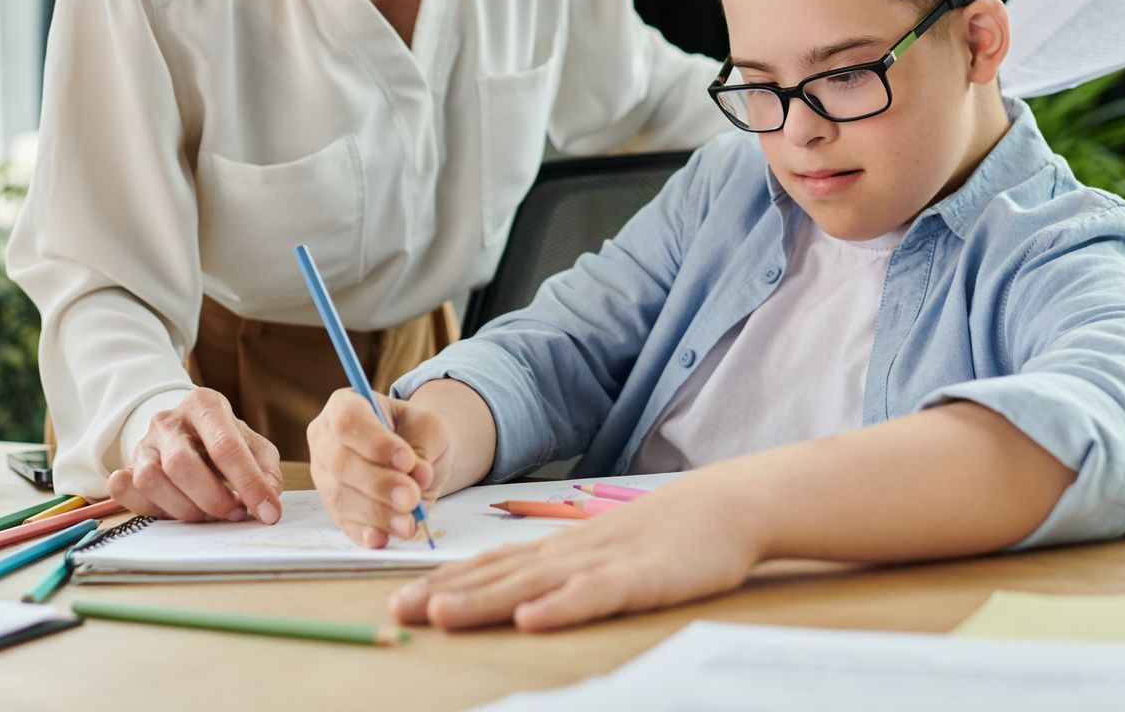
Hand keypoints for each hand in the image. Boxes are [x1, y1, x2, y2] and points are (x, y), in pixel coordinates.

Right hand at [107, 387, 282, 522]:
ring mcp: (144, 443)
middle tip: (235, 513)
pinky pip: (122, 488)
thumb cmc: (224, 439)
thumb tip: (268, 502)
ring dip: (183, 508)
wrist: (187, 430)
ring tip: (208, 514)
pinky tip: (171, 510)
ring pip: (150, 480)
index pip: (226, 446)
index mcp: (205, 404)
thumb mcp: (253, 445)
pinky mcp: (126, 464)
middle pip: (182, 464)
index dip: (249, 484)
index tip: (268, 512)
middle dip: (213, 499)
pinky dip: (144, 506)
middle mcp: (169, 420)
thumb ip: (266, 471)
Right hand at [307, 388, 454, 547]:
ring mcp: (326, 477)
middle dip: (379, 484)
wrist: (418, 458)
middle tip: (412, 496)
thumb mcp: (428, 427)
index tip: (407, 460)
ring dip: (376, 514)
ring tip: (409, 522)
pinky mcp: (335, 508)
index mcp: (345, 406)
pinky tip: (383, 539)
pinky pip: (344, 523)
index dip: (375, 443)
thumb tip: (415, 476)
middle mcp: (326, 441)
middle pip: (341, 463)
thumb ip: (421, 446)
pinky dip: (365, 533)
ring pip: (341, 497)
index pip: (348, 422)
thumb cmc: (418, 433)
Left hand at [389, 478, 763, 630]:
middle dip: (447, 593)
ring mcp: (606, 562)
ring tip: (441, 616)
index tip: (402, 598)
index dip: (447, 581)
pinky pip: (596, 594)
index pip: (495, 564)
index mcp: (564, 549)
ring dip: (485, 599)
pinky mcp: (642, 578)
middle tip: (397, 612)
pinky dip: (562, 606)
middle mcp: (573, 552)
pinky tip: (531, 619)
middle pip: (501, 574)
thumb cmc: (669, 536)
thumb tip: (523, 597)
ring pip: (535, 583)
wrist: (727, 506)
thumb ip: (567, 571)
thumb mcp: (608, 553)